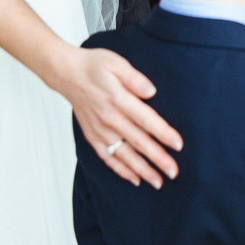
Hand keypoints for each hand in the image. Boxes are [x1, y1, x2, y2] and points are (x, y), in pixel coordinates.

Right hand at [58, 46, 182, 188]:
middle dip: (157, 158)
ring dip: (141, 170)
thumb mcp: (116, 63)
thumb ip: (134, 78)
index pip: (146, 120)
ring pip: (124, 154)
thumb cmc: (93, 66)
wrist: (65, 74)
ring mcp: (99, 130)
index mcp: (118, 99)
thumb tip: (151, 91)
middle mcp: (109, 118)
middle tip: (174, 172)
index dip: (163, 133)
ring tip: (158, 182)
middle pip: (138, 142)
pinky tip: (135, 179)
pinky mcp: (92, 136)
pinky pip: (107, 157)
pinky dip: (121, 170)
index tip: (178, 145)